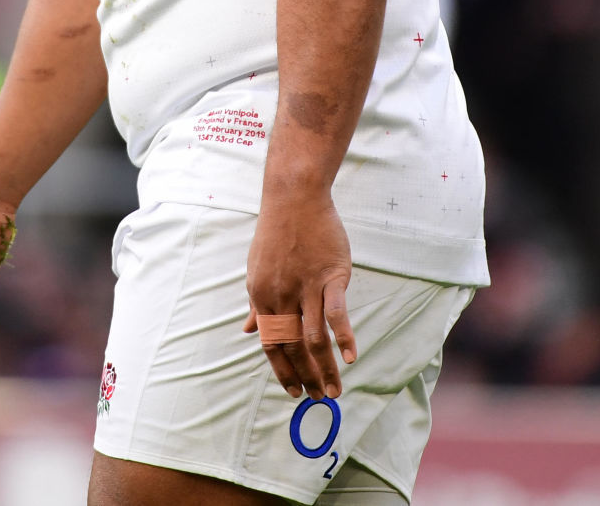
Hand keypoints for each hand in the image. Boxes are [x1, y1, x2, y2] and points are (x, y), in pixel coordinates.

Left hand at [242, 192, 356, 398]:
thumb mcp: (257, 270)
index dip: (283, 370)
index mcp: (262, 297)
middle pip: (293, 347)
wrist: (294, 198)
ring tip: (334, 390)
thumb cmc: (276, 234)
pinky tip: (349, 358)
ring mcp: (306, 287)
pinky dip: (343, 337)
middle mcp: (281, 296)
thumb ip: (257, 304)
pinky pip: (336, 313)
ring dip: (324, 368)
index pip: (272, 344)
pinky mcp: (331, 276)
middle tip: (319, 400)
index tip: (293, 392)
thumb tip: (249, 330)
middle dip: (306, 377)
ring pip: (314, 337)